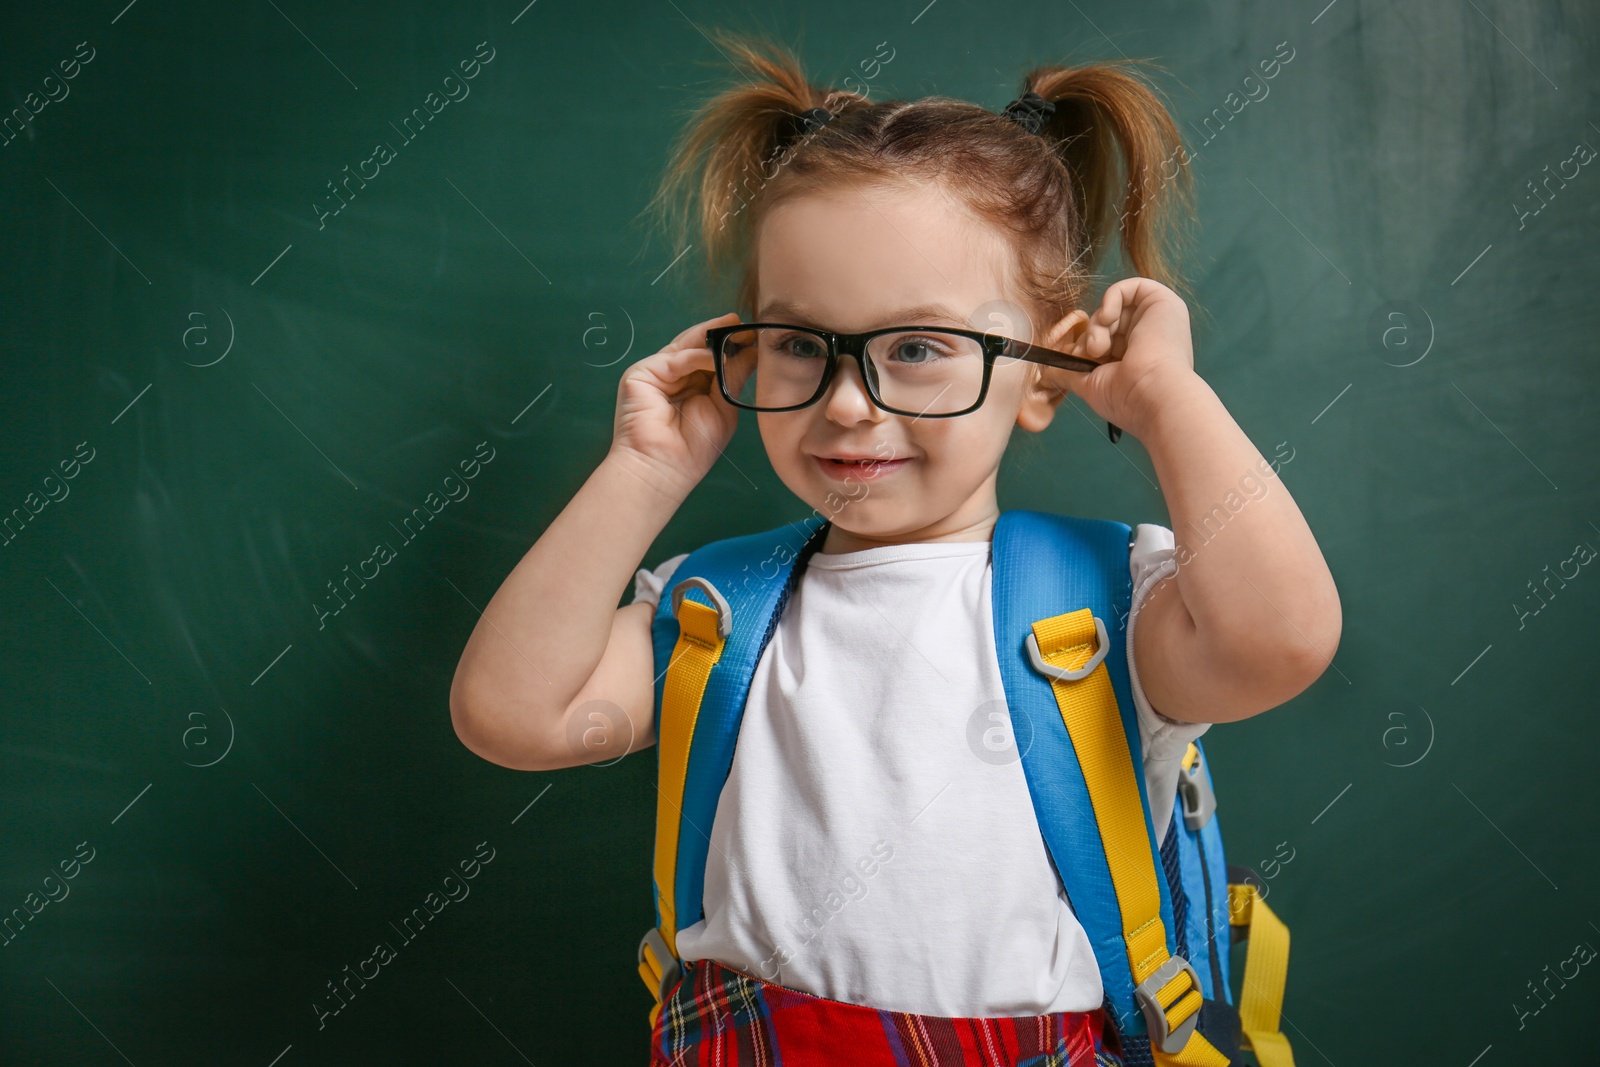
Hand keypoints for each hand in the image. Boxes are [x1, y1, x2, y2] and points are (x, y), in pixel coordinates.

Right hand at [609, 312, 748, 495]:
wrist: (664, 468)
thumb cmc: (695, 448)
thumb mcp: (724, 407)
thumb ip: (732, 377)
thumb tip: (752, 351)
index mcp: (692, 386)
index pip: (711, 358)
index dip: (730, 346)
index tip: (754, 336)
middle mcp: (673, 376)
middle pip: (698, 346)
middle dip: (721, 334)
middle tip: (746, 324)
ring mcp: (657, 373)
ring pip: (687, 346)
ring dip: (712, 339)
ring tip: (737, 332)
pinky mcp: (641, 374)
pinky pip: (675, 358)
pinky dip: (697, 356)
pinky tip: (714, 357)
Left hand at [1054, 278, 1196, 432]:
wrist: (1152, 395)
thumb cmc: (1126, 398)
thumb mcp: (1092, 385)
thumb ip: (1070, 373)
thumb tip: (1048, 372)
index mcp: (1139, 360)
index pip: (1106, 342)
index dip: (1089, 347)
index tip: (1082, 361)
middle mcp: (1151, 339)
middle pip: (1108, 323)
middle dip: (1092, 336)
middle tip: (1091, 354)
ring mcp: (1158, 320)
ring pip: (1115, 309)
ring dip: (1098, 324)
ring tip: (1098, 346)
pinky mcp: (1163, 302)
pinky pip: (1129, 287)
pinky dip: (1110, 298)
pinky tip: (1107, 318)